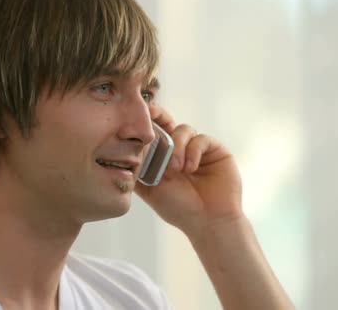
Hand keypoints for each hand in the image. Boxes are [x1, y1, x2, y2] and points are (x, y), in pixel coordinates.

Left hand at [135, 106, 243, 235]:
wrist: (207, 222)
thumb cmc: (178, 208)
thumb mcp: (150, 188)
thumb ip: (138, 168)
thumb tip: (122, 147)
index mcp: (162, 156)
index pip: (151, 132)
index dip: (143, 122)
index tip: (131, 116)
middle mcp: (179, 148)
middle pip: (167, 121)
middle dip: (158, 115)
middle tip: (149, 114)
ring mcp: (197, 148)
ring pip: (183, 129)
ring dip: (177, 146)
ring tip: (176, 168)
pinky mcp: (215, 149)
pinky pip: (200, 139)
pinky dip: (192, 151)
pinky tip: (190, 169)